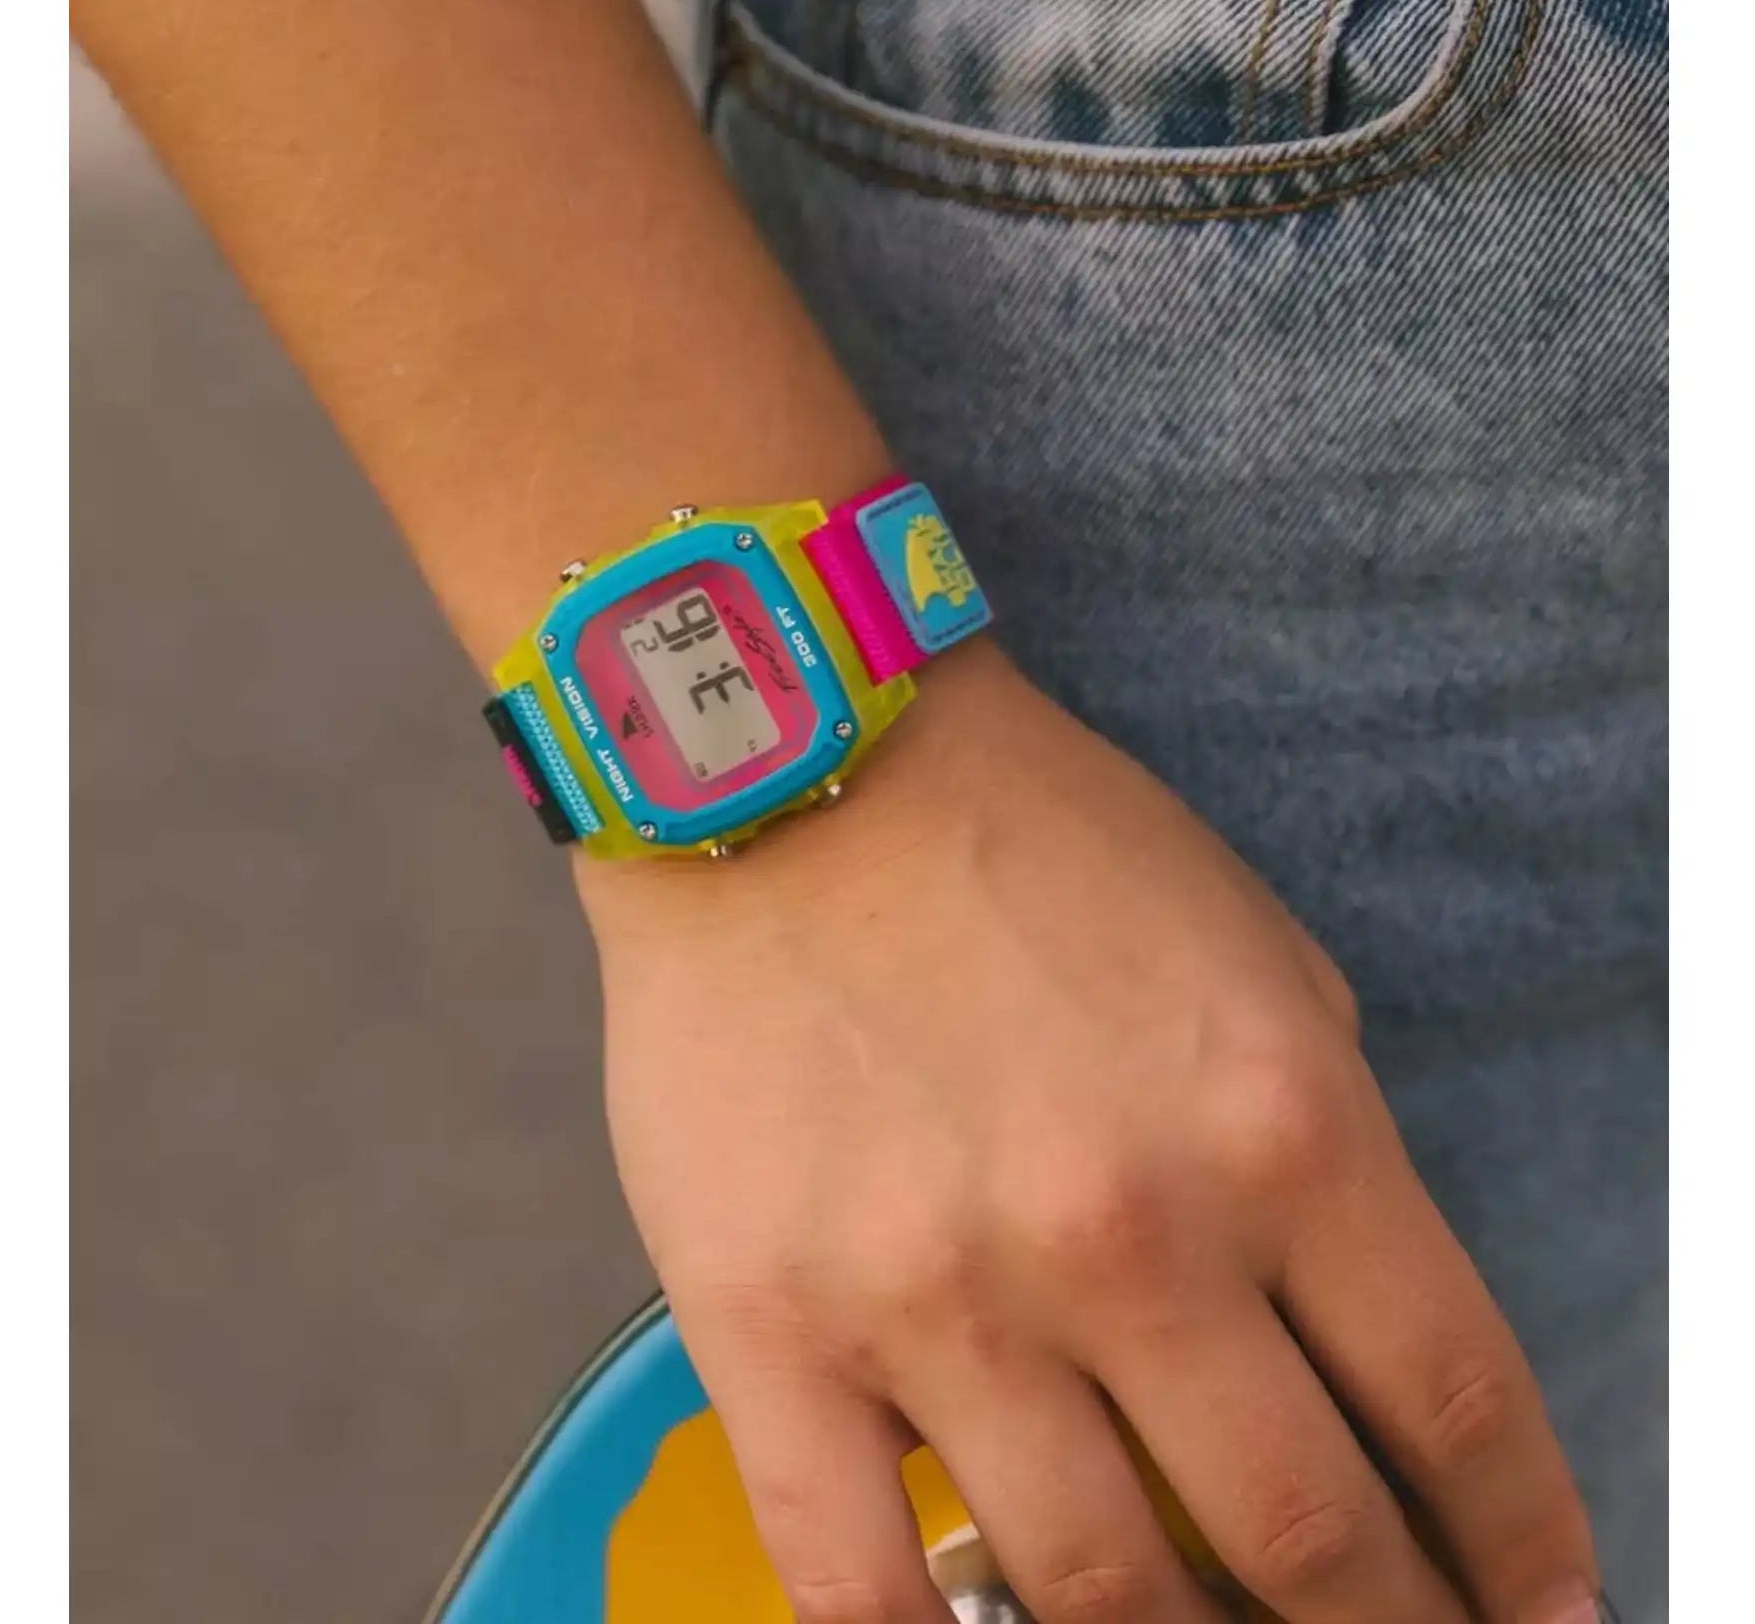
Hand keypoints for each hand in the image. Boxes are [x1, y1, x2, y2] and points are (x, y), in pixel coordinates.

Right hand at [581, 644, 1599, 1623]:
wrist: (789, 766)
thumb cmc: (1029, 843)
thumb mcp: (1255, 953)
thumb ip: (1325, 1154)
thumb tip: (1361, 1356)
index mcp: (1280, 1124)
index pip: (1456, 1408)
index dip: (1519, 1549)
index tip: (1536, 1614)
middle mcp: (1129, 1233)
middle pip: (1304, 1543)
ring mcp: (941, 1298)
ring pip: (1100, 1599)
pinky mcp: (769, 1329)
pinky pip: (856, 1588)